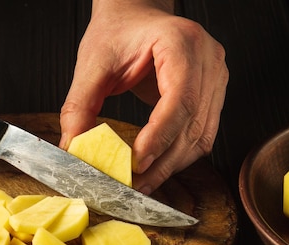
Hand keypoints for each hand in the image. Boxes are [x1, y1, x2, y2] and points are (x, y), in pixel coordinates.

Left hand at [59, 0, 227, 193]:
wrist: (135, 14)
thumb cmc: (118, 31)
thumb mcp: (92, 64)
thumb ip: (80, 105)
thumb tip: (73, 147)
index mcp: (181, 42)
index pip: (180, 98)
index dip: (160, 135)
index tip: (137, 161)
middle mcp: (208, 59)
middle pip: (194, 123)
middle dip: (164, 161)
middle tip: (136, 183)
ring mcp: (216, 76)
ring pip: (203, 135)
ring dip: (174, 164)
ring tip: (145, 182)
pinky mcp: (213, 93)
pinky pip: (203, 133)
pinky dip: (181, 155)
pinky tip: (159, 167)